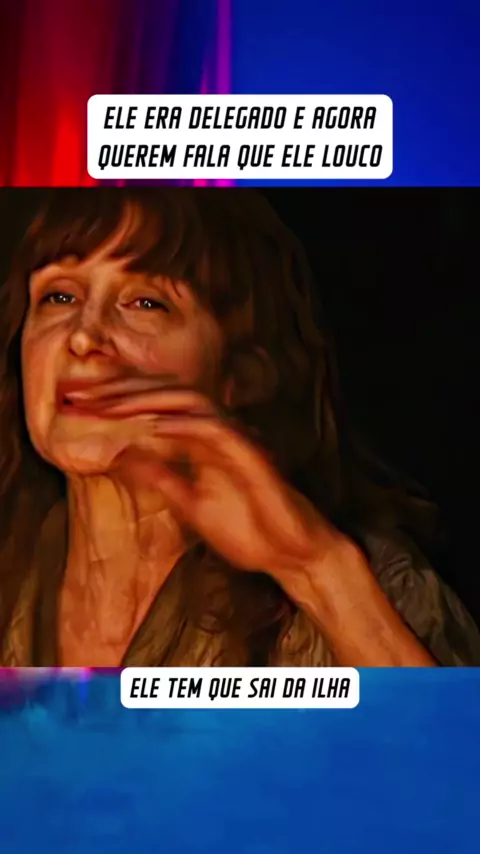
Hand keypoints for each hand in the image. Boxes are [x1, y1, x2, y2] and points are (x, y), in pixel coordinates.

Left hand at [71, 379, 328, 578]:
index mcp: (202, 441)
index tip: (76, 407)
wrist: (293, 554)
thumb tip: (120, 457)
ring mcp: (236, 440)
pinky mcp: (252, 455)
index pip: (154, 410)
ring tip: (105, 403)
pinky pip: (214, 431)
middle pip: (164, 395)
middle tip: (76, 395)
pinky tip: (151, 425)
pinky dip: (182, 425)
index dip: (114, 404)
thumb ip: (159, 478)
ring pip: (188, 402)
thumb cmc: (249, 530)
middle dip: (119, 392)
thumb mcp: (191, 505)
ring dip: (144, 400)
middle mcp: (218, 432)